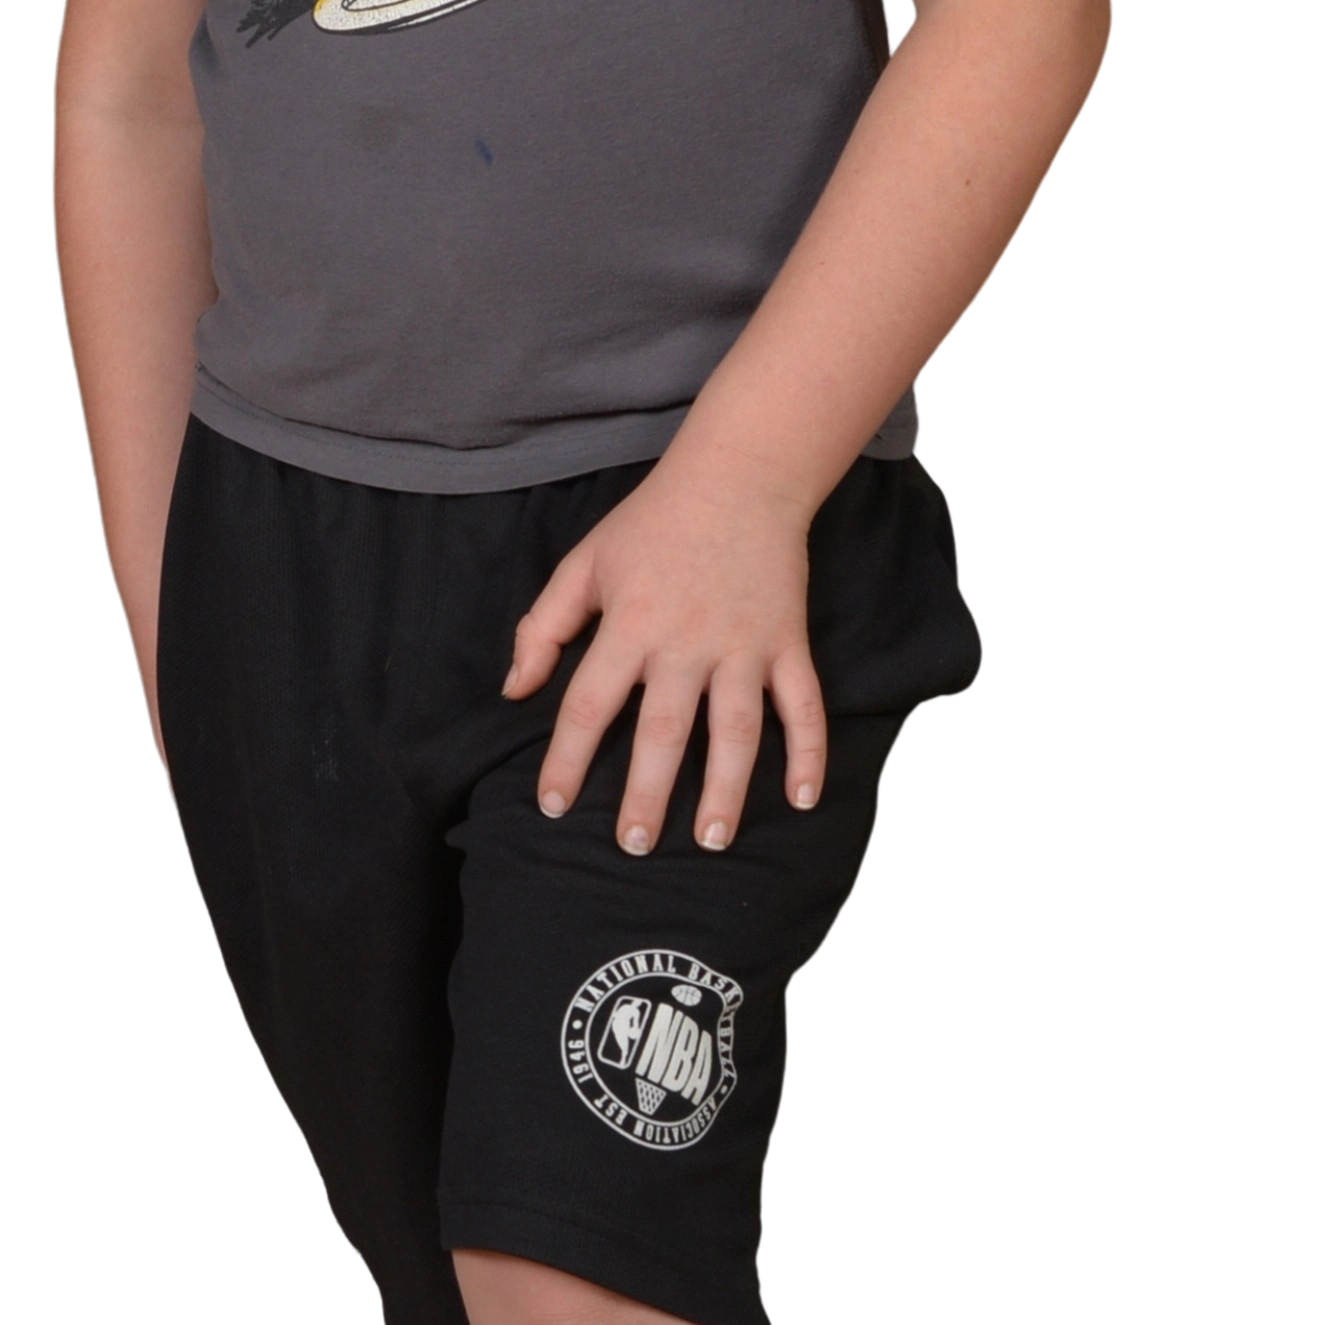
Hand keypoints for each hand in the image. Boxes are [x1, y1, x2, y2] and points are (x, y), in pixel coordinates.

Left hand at [502, 454, 826, 853]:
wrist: (739, 477)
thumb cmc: (652, 523)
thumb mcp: (585, 563)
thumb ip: (544, 626)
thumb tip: (515, 691)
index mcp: (630, 623)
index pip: (588, 703)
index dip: (566, 759)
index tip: (552, 805)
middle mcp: (686, 641)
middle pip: (664, 730)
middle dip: (647, 794)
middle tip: (633, 846)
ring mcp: (743, 644)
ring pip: (736, 730)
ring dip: (725, 789)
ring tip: (711, 840)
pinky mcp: (787, 642)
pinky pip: (803, 705)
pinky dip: (808, 752)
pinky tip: (802, 799)